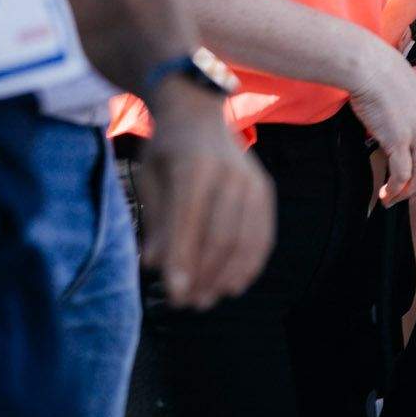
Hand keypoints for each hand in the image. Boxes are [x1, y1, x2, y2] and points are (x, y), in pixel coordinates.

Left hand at [137, 85, 275, 309]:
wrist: (199, 113)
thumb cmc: (166, 150)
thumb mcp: (150, 177)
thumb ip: (156, 220)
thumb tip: (155, 264)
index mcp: (194, 165)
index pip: (189, 221)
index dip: (183, 260)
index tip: (173, 294)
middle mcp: (229, 172)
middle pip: (221, 235)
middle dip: (204, 275)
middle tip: (186, 303)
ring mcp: (252, 181)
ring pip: (244, 239)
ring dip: (226, 276)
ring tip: (206, 299)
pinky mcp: (264, 190)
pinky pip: (263, 233)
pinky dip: (250, 263)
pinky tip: (234, 284)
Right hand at [347, 43, 415, 205]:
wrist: (371, 68)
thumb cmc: (385, 82)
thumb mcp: (413, 102)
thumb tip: (408, 145)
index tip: (415, 185)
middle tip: (403, 197)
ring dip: (405, 194)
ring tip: (391, 199)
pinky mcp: (400, 140)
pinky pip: (402, 176)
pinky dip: (394, 189)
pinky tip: (384, 193)